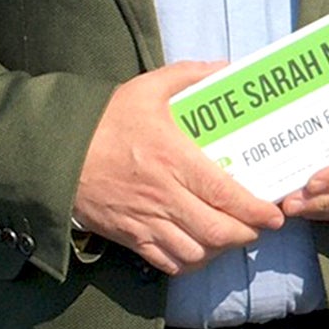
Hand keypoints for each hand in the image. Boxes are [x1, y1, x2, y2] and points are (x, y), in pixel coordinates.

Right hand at [74, 61, 285, 274]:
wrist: (55, 153)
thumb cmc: (105, 120)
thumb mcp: (148, 88)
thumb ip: (190, 75)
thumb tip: (226, 66)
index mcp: (173, 158)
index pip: (224, 193)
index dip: (255, 210)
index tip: (273, 213)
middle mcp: (164, 195)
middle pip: (217, 230)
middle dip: (246, 233)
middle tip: (259, 226)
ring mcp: (146, 220)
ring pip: (196, 252)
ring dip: (220, 249)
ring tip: (232, 237)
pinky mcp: (129, 237)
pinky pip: (167, 262)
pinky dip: (190, 262)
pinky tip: (200, 250)